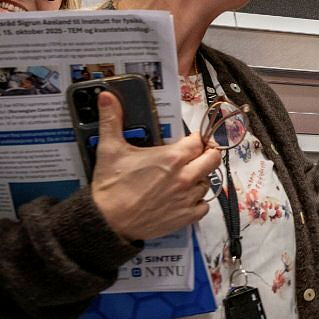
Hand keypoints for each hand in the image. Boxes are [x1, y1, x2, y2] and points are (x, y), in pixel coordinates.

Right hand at [89, 91, 220, 241]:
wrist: (107, 222)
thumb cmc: (111, 186)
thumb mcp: (110, 149)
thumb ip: (112, 120)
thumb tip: (106, 96)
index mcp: (173, 157)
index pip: (199, 141)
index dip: (195, 139)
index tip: (189, 141)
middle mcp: (186, 177)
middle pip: (213, 159)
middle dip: (207, 154)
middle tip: (194, 156)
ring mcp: (188, 198)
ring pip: (207, 182)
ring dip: (199, 178)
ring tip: (183, 178)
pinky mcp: (186, 217)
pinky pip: (204, 206)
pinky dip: (197, 202)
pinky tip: (183, 198)